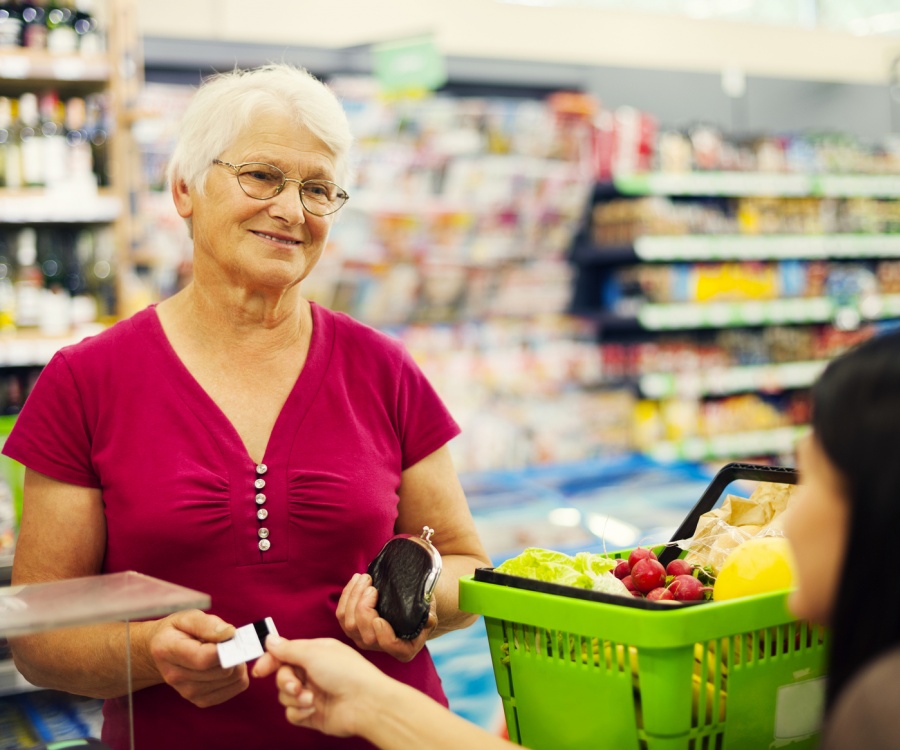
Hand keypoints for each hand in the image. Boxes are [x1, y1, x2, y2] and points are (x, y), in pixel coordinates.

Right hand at [144, 609, 248, 706]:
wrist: (161, 652)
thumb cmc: (177, 631)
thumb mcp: (188, 617)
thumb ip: (207, 624)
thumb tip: (229, 634)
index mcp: (168, 651)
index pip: (204, 658)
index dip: (225, 649)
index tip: (232, 637)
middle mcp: (175, 677)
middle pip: (222, 671)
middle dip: (234, 654)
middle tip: (230, 642)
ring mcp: (187, 692)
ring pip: (232, 680)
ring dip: (237, 664)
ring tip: (226, 652)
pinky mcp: (200, 700)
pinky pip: (234, 688)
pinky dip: (237, 676)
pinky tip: (226, 664)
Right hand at [253, 635, 386, 737]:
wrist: (365, 703)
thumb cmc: (345, 672)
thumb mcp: (314, 653)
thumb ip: (288, 648)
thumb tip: (269, 639)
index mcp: (314, 653)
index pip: (284, 654)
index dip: (270, 661)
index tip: (259, 671)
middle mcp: (312, 672)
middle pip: (282, 675)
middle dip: (285, 681)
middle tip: (297, 686)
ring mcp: (312, 693)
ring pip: (284, 696)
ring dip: (294, 697)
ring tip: (311, 699)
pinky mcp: (312, 714)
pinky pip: (291, 714)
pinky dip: (299, 712)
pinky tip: (312, 710)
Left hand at [334, 573, 436, 662]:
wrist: (409, 607)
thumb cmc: (421, 610)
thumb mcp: (429, 613)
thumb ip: (429, 617)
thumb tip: (429, 619)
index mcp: (402, 649)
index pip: (389, 645)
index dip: (382, 634)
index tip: (379, 618)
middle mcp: (379, 647)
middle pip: (363, 633)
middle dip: (363, 606)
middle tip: (371, 584)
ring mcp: (363, 638)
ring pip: (348, 622)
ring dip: (353, 596)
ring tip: (364, 577)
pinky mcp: (352, 627)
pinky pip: (341, 614)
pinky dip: (347, 595)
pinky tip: (356, 581)